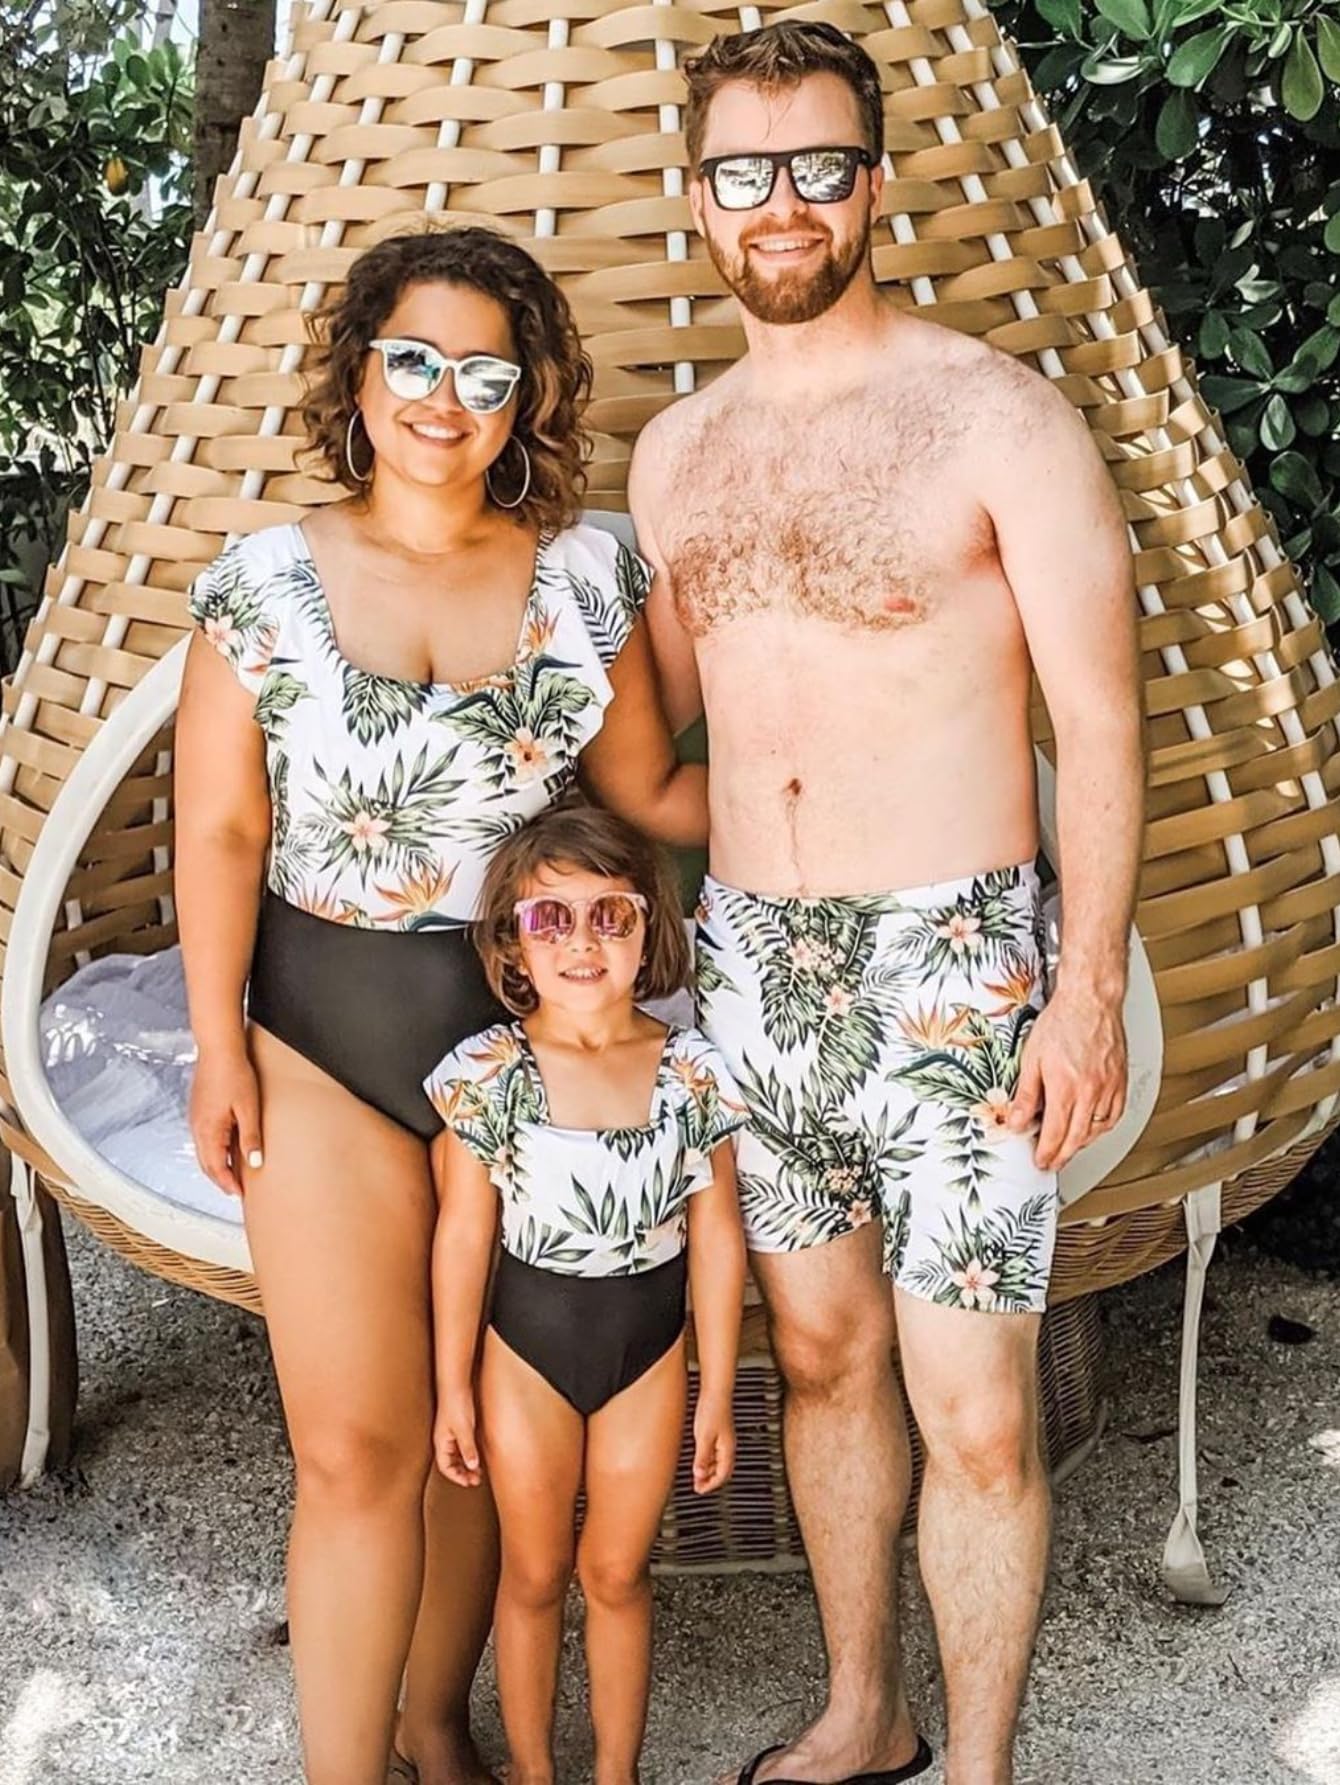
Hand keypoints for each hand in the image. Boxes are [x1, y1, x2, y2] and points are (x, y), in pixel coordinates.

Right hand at [189, 1043, 262, 1196]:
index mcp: (208, 1131)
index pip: (216, 1168)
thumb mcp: (248, 1108)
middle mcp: (197, 1128)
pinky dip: (214, 1150)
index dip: (228, 1184)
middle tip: (237, 1189)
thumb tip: (255, 1163)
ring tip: (234, 1173)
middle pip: (206, 1164)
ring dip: (216, 1165)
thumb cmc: (234, 1074)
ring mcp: (195, 1118)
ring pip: (204, 1152)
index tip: (241, 1194)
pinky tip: (226, 1148)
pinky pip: (204, 1138)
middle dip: (221, 1179)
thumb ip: (251, 1138)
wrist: (218, 1048)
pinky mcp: (199, 1110)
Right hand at [434, 1386, 481, 1487]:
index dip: (457, 1476)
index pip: (445, 1467)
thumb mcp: (464, 1429)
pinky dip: (468, 1454)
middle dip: (463, 1473)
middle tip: (477, 1480)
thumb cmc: (456, 1404)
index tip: (469, 1482)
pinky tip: (478, 1456)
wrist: (456, 1383)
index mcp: (441, 1442)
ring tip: (479, 1472)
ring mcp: (449, 1433)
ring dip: (466, 1465)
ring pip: (456, 1456)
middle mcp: (443, 1440)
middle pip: (451, 1464)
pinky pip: (460, 1447)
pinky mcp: (457, 1426)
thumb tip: (473, 1466)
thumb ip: (468, 1448)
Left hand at [692, 1395, 734, 1494]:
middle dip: (710, 1481)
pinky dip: (707, 1461)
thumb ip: (701, 1457)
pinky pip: (714, 1454)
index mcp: (727, 1449)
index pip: (722, 1475)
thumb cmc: (712, 1410)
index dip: (711, 1485)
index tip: (700, 1490)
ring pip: (718, 1463)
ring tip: (696, 1477)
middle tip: (698, 1487)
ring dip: (708, 1472)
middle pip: (722, 1471)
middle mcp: (728, 1447)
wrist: (715, 1392)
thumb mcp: (704, 1436)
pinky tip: (699, 1461)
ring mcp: (724, 1441)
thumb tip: (698, 1474)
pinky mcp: (718, 1434)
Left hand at [1007, 984, 1126, 1171]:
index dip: (1047, 1153)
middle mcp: (1091, 1091)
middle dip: (1063, 1156)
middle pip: (1077, 1138)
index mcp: (1066, 1087)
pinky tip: (1092, 1129)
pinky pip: (1115, 1116)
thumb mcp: (1031, 1058)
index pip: (1056, 1134)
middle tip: (1052, 1163)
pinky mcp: (1121, 1081)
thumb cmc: (1062, 1022)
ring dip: (1082, 1145)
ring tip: (1068, 1148)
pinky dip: (1103, 1128)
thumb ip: (1026, 1095)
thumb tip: (1018, 1120)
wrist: (1090, 1000)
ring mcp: (1109, 1088)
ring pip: (1098, 1130)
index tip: (1040, 1161)